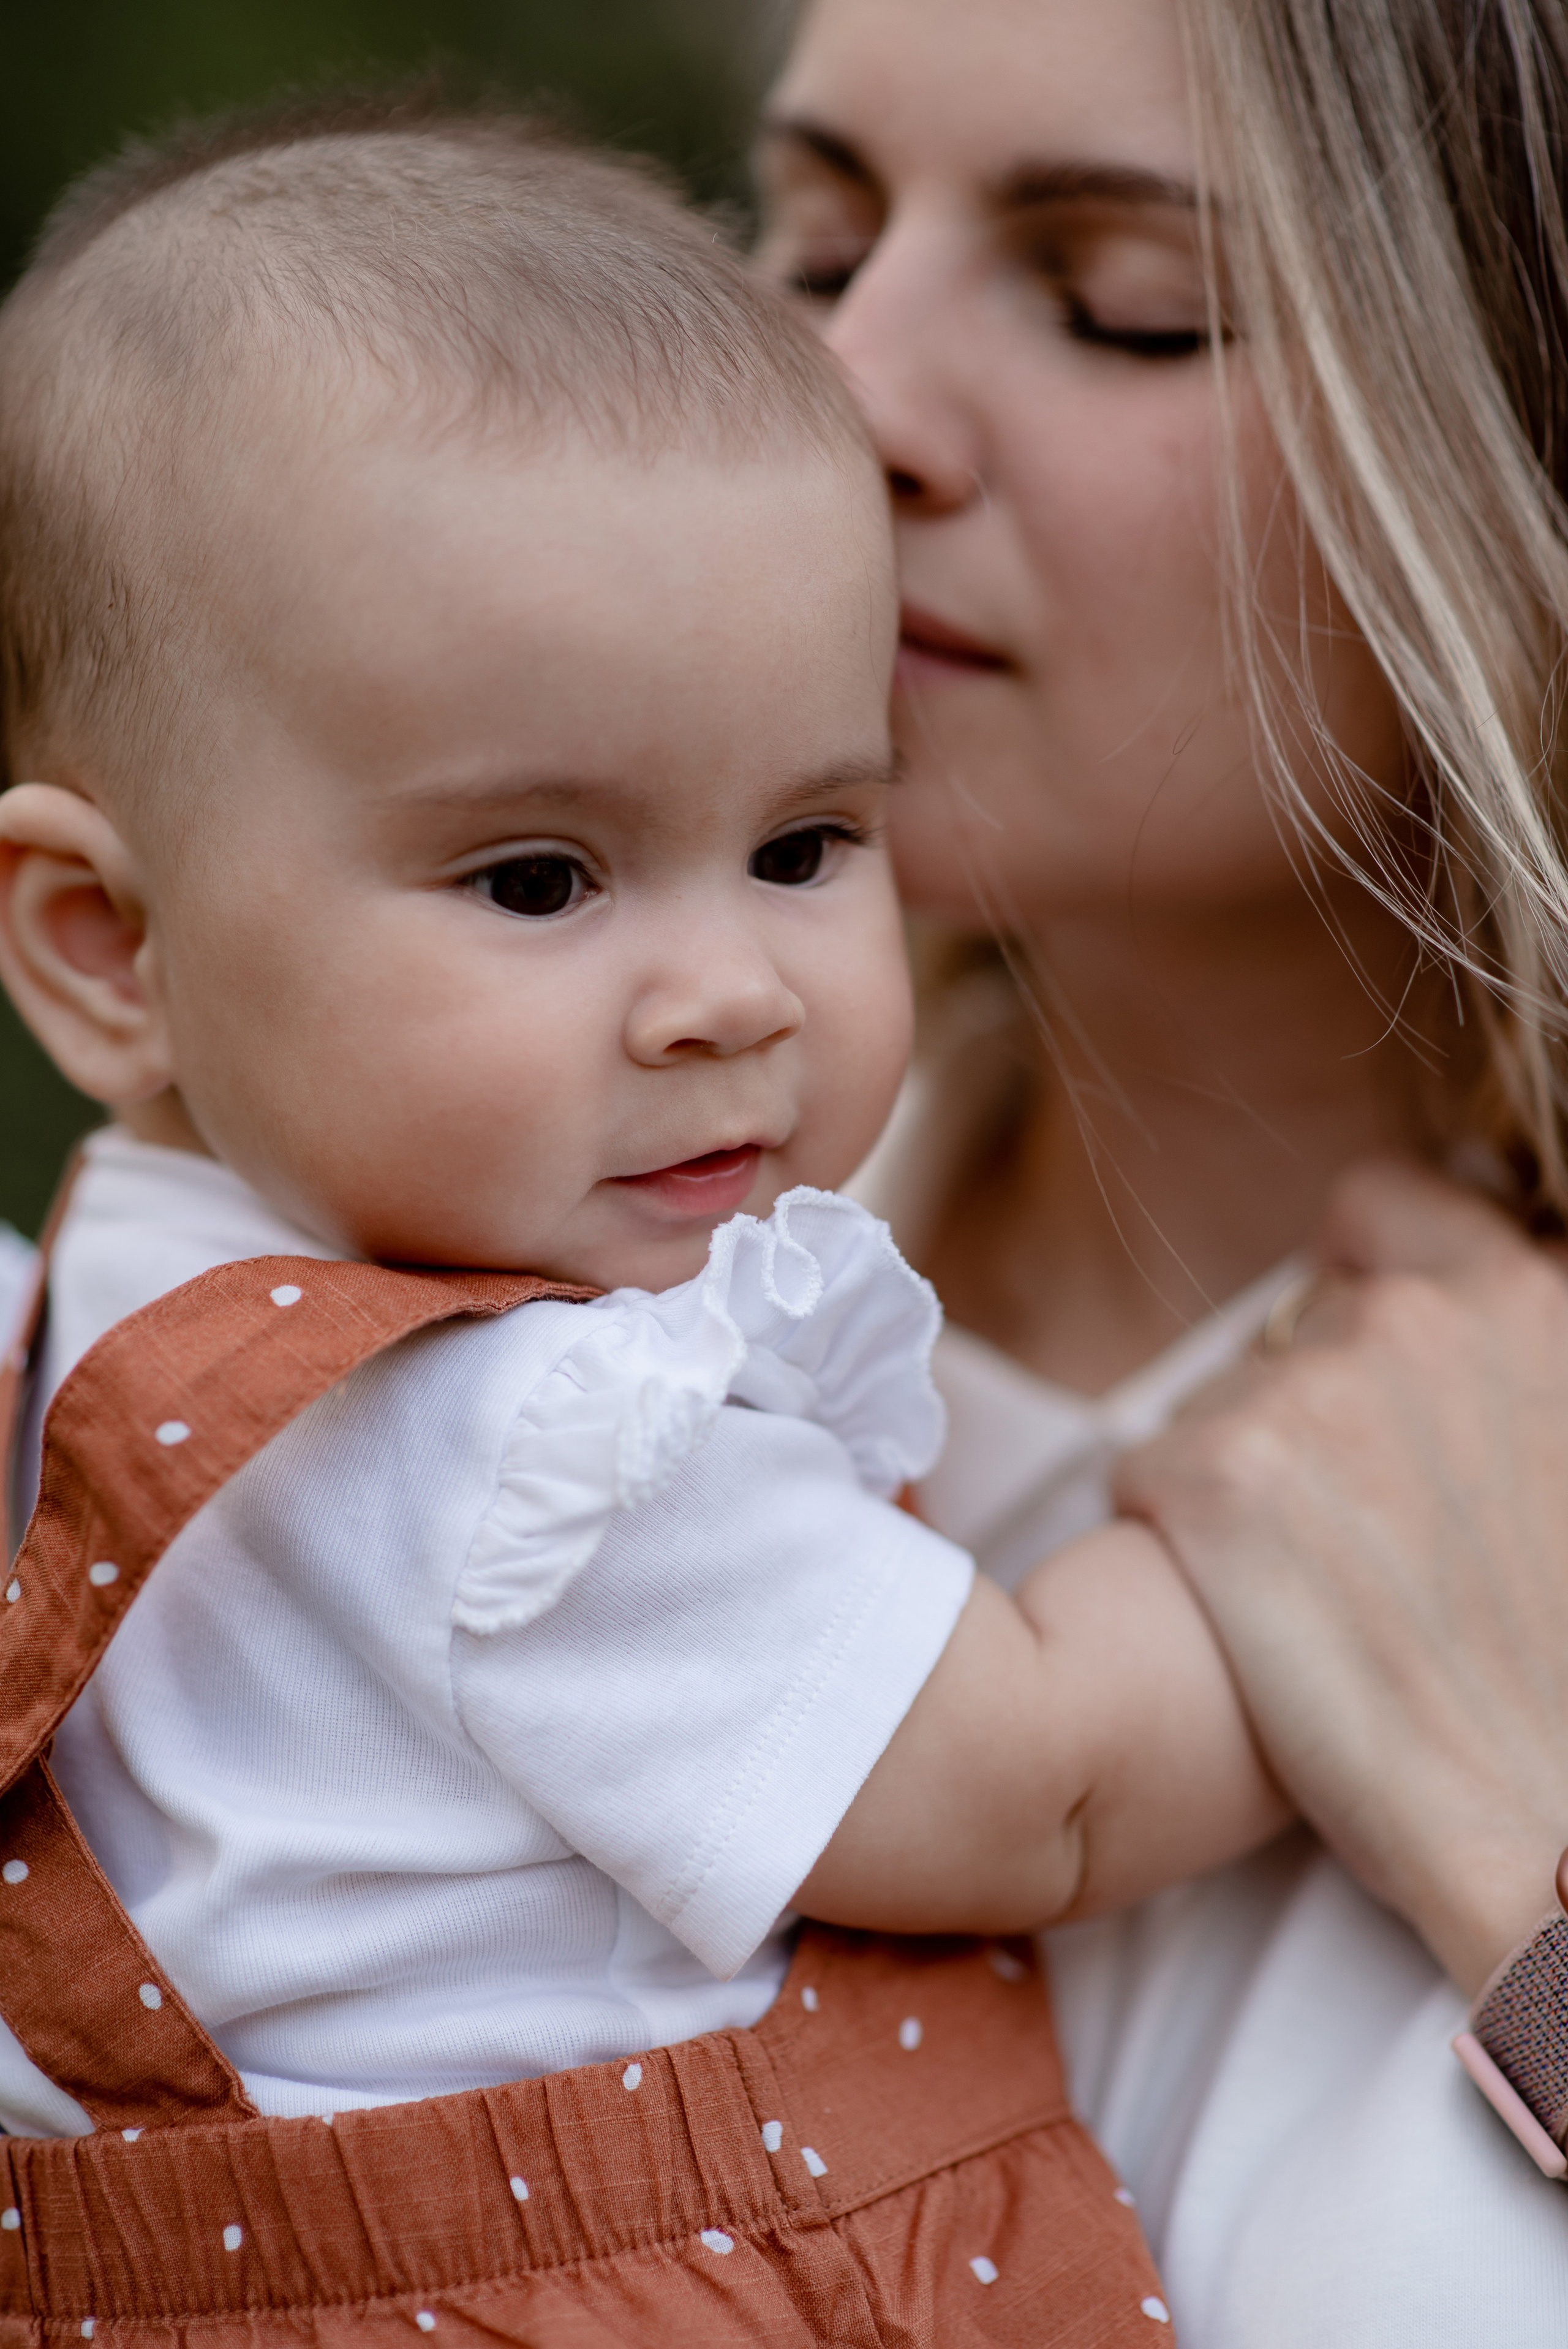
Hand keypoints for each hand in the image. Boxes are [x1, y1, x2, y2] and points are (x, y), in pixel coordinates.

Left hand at [1115, 1158, 1567, 1994]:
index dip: (1357, 1269)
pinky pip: (1149, 1473)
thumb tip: (1438, 1326)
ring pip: (1214, 1401)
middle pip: (1288, 1320)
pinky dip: (1175, 1535)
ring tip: (1324, 1595)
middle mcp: (1411, 1317)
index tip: (1359, 1347)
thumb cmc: (1555, 1670)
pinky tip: (1251, 1618)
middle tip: (1359, 1535)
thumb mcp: (1563, 1464)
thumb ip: (1505, 1374)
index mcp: (1522, 1301)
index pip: (1380, 1202)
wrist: (1539, 1831)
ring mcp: (1305, 1389)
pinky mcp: (1207, 1473)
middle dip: (1303, 1404)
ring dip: (1242, 1476)